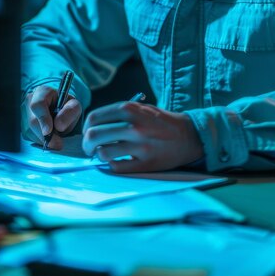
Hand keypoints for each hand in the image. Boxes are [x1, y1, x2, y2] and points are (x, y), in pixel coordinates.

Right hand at [21, 85, 81, 149]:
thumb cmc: (66, 107)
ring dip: (44, 139)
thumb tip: (58, 125)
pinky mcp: (23, 126)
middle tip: (58, 144)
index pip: (38, 104)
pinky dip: (41, 141)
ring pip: (30, 131)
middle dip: (45, 135)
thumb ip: (69, 112)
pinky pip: (30, 137)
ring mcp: (24, 113)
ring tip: (56, 137)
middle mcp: (29, 101)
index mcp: (42, 92)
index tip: (49, 131)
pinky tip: (49, 138)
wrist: (60, 112)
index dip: (43, 119)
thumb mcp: (74, 106)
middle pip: (32, 121)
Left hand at [82, 101, 203, 172]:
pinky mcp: (146, 163)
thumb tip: (93, 125)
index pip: (94, 117)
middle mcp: (133, 126)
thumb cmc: (160, 121)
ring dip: (99, 155)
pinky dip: (112, 164)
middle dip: (87, 143)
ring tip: (104, 154)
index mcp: (130, 109)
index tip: (88, 132)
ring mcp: (140, 146)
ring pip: (103, 152)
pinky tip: (117, 161)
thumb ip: (118, 113)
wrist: (188, 135)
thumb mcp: (140, 108)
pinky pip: (117, 167)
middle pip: (94, 135)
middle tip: (90, 147)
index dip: (86, 127)